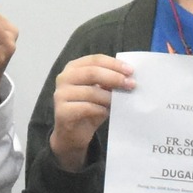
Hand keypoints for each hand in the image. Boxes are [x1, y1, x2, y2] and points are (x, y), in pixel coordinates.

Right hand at [49, 56, 136, 173]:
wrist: (72, 133)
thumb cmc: (88, 108)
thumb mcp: (101, 91)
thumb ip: (110, 82)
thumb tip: (129, 76)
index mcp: (73, 67)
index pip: (95, 59)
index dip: (114, 64)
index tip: (131, 71)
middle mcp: (64, 78)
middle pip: (92, 72)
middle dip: (114, 78)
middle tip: (131, 84)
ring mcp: (60, 95)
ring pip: (91, 91)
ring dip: (109, 97)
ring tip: (121, 101)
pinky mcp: (62, 112)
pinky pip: (86, 108)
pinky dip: (101, 109)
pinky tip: (107, 112)